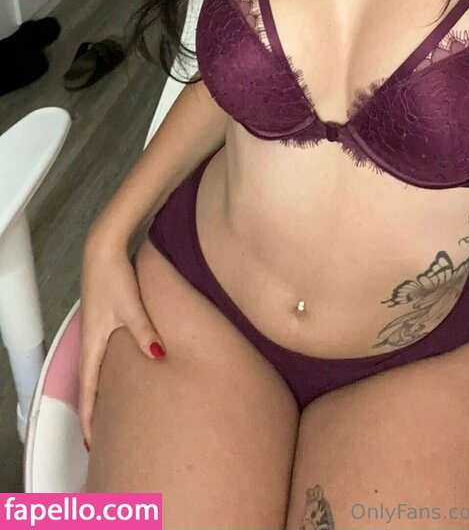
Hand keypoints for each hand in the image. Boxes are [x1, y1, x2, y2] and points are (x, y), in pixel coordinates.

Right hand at [78, 230, 164, 450]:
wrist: (103, 248)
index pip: (88, 389)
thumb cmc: (112, 276)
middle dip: (93, 411)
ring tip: (108, 413)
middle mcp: (90, 340)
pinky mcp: (103, 320)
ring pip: (95, 370)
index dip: (90, 417)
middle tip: (98, 437)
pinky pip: (101, 356)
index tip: (91, 441)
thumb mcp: (131, 305)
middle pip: (89, 384)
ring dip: (99, 392)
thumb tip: (158, 356)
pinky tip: (117, 374)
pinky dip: (105, 373)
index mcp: (93, 342)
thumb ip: (145, 332)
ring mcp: (96, 330)